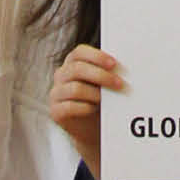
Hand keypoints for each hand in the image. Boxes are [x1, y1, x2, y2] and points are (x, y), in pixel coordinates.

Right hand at [50, 44, 123, 169]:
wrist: (91, 127)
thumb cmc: (100, 100)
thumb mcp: (103, 84)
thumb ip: (108, 73)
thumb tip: (124, 68)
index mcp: (72, 63)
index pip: (79, 52)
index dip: (97, 57)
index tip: (114, 64)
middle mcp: (61, 75)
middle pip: (78, 69)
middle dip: (101, 76)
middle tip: (120, 83)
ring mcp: (56, 93)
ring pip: (75, 88)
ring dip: (95, 94)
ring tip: (108, 100)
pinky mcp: (55, 111)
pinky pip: (70, 107)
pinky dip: (86, 107)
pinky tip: (95, 109)